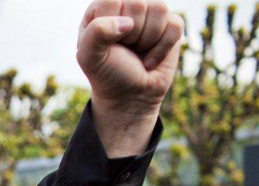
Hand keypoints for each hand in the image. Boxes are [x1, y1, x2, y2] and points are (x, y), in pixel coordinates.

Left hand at [77, 0, 182, 155]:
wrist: (130, 96)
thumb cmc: (107, 73)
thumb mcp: (89, 57)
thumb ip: (96, 33)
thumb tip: (128, 22)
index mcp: (101, 9)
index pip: (113, 0)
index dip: (113, 25)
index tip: (109, 44)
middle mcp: (126, 5)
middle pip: (139, 2)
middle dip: (132, 34)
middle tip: (125, 49)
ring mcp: (150, 14)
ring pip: (160, 9)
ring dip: (148, 39)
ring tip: (138, 51)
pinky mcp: (171, 25)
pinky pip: (175, 25)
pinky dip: (163, 47)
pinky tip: (151, 58)